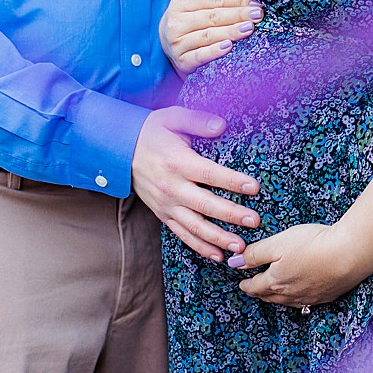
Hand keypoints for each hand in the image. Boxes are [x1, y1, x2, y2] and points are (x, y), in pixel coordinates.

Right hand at [132, 106, 261, 262]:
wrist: (118, 151)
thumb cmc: (151, 132)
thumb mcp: (172, 117)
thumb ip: (197, 120)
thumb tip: (221, 125)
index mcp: (178, 162)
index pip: (210, 174)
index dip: (233, 181)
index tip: (254, 187)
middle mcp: (172, 187)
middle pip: (206, 205)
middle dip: (232, 215)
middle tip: (254, 221)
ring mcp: (166, 204)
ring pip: (195, 226)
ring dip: (218, 238)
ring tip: (240, 246)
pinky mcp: (162, 214)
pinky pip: (182, 234)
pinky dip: (200, 247)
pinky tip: (218, 255)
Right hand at [159, 0, 262, 74]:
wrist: (168, 39)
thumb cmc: (192, 14)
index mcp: (183, 0)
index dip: (237, 1)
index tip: (256, 5)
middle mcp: (177, 20)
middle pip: (213, 17)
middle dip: (238, 15)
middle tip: (258, 16)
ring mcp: (177, 41)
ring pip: (208, 36)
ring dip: (231, 32)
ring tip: (249, 28)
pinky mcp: (181, 59)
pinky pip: (200, 56)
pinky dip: (214, 52)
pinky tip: (228, 47)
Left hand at [231, 223, 372, 307]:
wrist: (349, 254)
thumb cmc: (313, 244)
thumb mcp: (278, 243)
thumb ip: (255, 253)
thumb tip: (233, 262)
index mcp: (276, 281)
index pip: (255, 286)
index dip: (246, 284)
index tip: (241, 284)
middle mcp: (291, 294)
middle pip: (270, 297)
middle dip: (260, 293)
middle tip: (254, 290)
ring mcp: (310, 297)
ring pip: (288, 302)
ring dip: (277, 298)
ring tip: (274, 294)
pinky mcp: (327, 296)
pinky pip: (306, 302)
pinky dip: (298, 299)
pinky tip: (301, 295)